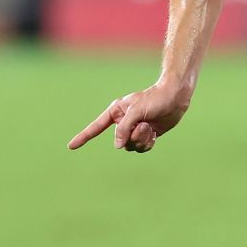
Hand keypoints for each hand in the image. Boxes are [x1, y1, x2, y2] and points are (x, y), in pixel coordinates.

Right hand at [68, 82, 189, 152]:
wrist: (175, 97)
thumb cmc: (155, 99)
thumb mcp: (136, 111)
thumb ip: (124, 128)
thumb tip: (117, 146)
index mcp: (116, 113)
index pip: (96, 127)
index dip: (83, 137)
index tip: (70, 146)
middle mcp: (123, 123)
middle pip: (120, 142)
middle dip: (132, 136)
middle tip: (143, 124)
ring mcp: (134, 130)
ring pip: (131, 147)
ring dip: (142, 139)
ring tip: (149, 127)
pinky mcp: (145, 136)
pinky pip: (142, 148)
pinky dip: (148, 143)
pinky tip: (154, 132)